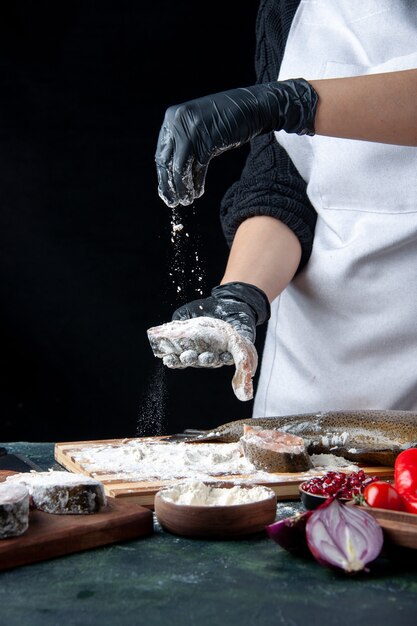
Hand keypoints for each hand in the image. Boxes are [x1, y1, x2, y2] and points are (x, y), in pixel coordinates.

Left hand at [155, 78, 317, 206]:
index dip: (163, 176)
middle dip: (169, 186)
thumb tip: (173, 173)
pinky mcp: (207, 142)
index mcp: (172, 118)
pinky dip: (197, 183)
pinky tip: (198, 193)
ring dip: (183, 188)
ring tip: (186, 200)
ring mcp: (191, 132)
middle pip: (166, 162)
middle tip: (172, 202)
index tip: (166, 191)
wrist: (251, 107)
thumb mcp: (198, 128)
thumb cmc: (225, 119)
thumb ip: (184, 144)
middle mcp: (177, 123)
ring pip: (180, 169)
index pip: (161, 154)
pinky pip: (197, 169)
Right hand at [172, 282, 269, 367]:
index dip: (173, 361)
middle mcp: (201, 354)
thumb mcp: (187, 313)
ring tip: (205, 356)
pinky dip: (227, 357)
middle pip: (194, 361)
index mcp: (189, 348)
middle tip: (187, 355)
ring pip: (211, 361)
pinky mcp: (232, 351)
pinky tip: (225, 355)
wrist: (225, 302)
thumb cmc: (204, 310)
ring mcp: (217, 354)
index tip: (168, 358)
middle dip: (190, 359)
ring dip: (207, 359)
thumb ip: (175, 322)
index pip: (178, 359)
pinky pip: (230, 357)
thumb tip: (160, 330)